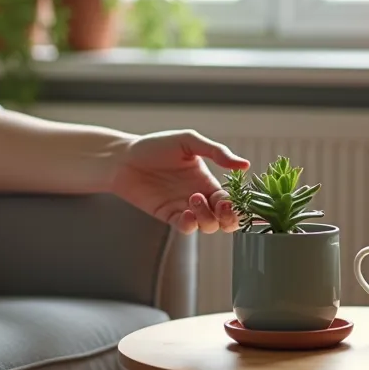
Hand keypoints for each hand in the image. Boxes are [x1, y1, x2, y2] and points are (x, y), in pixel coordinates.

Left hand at [109, 129, 249, 233]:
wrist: (123, 158)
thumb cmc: (155, 146)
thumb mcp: (189, 142)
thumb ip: (216, 152)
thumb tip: (245, 165)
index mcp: (208, 180)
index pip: (231, 198)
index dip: (237, 203)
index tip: (233, 198)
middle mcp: (199, 196)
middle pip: (225, 219)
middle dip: (230, 218)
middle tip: (221, 206)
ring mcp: (184, 208)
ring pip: (208, 226)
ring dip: (208, 217)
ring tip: (195, 198)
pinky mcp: (168, 215)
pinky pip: (187, 227)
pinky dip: (192, 224)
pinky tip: (188, 212)